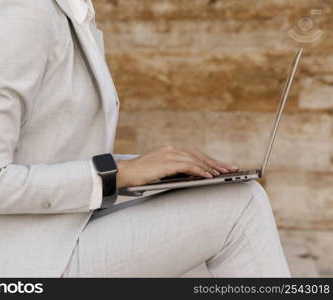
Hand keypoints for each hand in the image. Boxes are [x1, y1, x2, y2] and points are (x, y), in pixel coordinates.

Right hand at [116, 143, 237, 187]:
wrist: (124, 173)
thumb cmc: (140, 175)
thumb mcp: (159, 170)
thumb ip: (174, 169)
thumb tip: (192, 177)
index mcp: (170, 149)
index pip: (194, 153)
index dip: (209, 159)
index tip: (222, 166)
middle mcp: (171, 149)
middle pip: (198, 154)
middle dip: (215, 162)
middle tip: (230, 169)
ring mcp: (169, 154)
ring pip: (196, 159)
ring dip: (211, 167)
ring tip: (223, 174)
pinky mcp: (167, 162)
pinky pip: (189, 166)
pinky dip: (201, 171)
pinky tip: (209, 176)